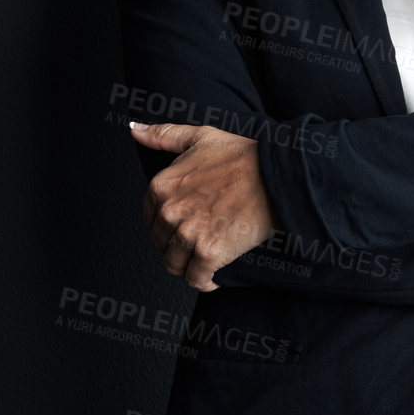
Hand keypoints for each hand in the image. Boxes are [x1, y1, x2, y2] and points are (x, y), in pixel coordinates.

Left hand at [128, 121, 276, 291]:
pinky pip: (196, 280)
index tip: (185, 226)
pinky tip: (214, 277)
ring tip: (205, 261)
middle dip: (178, 246)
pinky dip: (204, 282)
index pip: (150, 220)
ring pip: (175, 265)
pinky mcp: (209, 252)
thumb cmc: (245, 156)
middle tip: (201, 241)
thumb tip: (136, 131)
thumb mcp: (200, 137)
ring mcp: (188, 233)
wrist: (277, 175)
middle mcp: (169, 211)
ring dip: (188, 266)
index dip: (168, 226)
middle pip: (161, 244)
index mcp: (162, 186)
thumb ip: (164, 135)